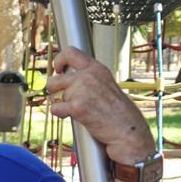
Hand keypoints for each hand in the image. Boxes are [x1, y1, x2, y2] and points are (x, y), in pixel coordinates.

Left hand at [48, 47, 156, 163]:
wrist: (127, 129)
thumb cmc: (116, 110)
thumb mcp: (104, 84)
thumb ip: (87, 78)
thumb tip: (62, 75)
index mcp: (96, 68)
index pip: (70, 52)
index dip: (58, 60)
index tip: (58, 70)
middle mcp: (89, 75)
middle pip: (53, 79)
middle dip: (53, 90)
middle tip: (63, 97)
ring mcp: (82, 90)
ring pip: (54, 95)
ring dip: (60, 104)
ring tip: (77, 110)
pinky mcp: (78, 106)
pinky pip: (54, 108)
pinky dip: (60, 114)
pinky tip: (73, 116)